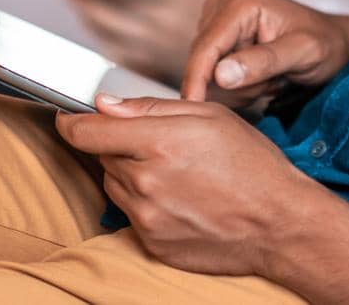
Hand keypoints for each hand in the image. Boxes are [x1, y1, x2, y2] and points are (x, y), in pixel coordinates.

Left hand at [54, 95, 319, 276]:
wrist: (278, 223)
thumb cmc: (252, 164)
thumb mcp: (209, 116)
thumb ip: (149, 109)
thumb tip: (105, 104)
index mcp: (158, 144)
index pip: (86, 132)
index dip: (72, 121)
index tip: (69, 116)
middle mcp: (145, 184)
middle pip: (102, 157)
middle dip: (119, 145)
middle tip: (159, 143)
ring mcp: (146, 219)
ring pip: (115, 184)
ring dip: (132, 173)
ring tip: (176, 171)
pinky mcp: (151, 244)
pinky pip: (131, 214)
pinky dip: (146, 202)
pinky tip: (180, 197)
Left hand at [62, 0, 234, 84]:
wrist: (260, 46)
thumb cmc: (237, 1)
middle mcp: (162, 24)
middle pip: (109, 10)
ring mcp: (158, 47)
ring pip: (111, 33)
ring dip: (89, 12)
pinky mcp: (159, 64)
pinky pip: (122, 52)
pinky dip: (105, 35)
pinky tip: (96, 22)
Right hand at [182, 0, 348, 108]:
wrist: (335, 42)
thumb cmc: (326, 45)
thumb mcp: (303, 54)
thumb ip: (264, 62)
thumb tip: (220, 74)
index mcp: (242, 3)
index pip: (206, 47)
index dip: (196, 79)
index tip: (192, 108)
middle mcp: (225, 4)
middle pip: (203, 59)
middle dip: (235, 83)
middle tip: (274, 83)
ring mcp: (220, 18)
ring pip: (209, 69)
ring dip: (240, 85)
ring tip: (273, 78)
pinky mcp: (221, 34)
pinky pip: (215, 71)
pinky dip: (239, 83)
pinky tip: (264, 77)